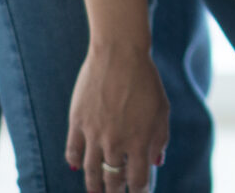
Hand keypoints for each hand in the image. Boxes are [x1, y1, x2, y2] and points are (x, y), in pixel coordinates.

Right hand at [67, 41, 167, 192]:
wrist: (119, 55)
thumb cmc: (147, 82)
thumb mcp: (162, 110)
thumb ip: (159, 139)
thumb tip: (156, 163)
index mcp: (139, 142)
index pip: (138, 180)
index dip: (139, 191)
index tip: (140, 192)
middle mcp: (115, 143)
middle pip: (112, 179)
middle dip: (115, 191)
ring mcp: (93, 135)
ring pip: (90, 171)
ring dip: (93, 185)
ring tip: (96, 191)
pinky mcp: (77, 124)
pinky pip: (73, 151)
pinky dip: (75, 162)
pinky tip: (77, 167)